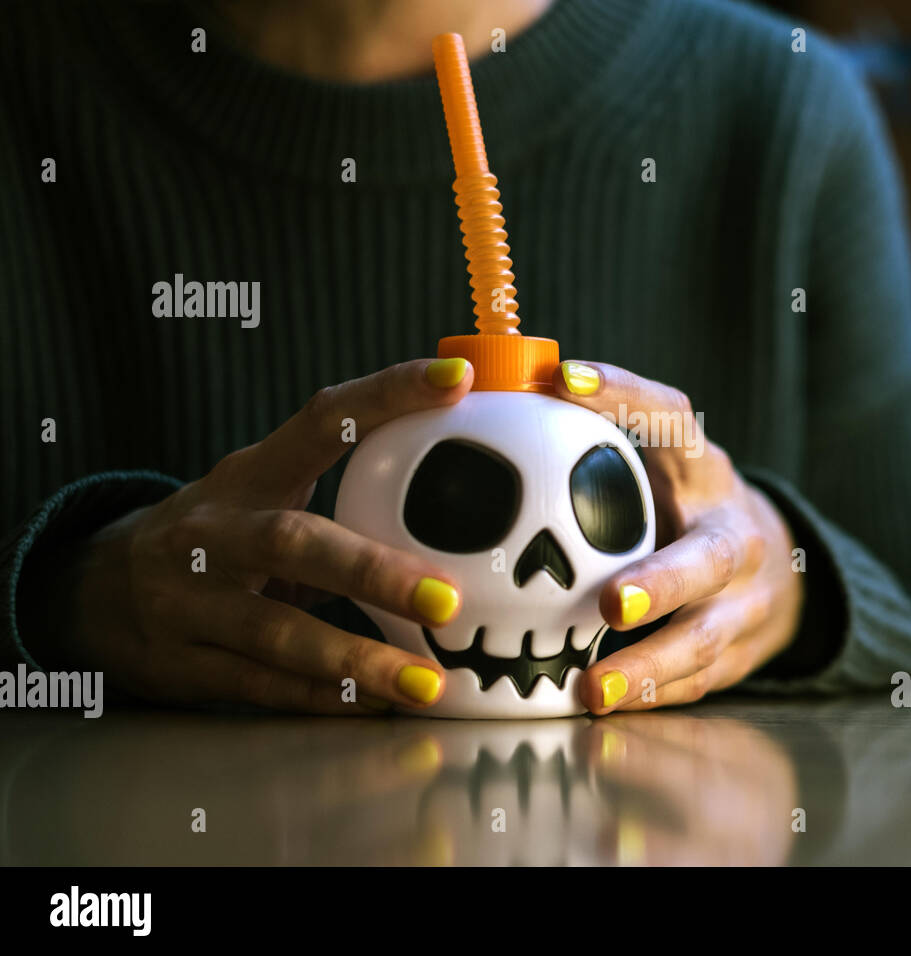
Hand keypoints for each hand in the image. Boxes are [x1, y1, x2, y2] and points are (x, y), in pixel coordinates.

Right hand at [42, 358, 475, 713]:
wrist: (92, 590)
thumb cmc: (217, 536)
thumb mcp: (261, 494)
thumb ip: (341, 492)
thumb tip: (462, 497)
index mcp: (249, 475)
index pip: (321, 421)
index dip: (386, 396)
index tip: (456, 380)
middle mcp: (214, 532)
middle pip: (292, 542)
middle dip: (372, 572)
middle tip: (446, 599)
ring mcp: (189, 600)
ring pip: (275, 632)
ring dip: (355, 660)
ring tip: (425, 683)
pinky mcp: (182, 663)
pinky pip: (261, 685)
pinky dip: (321, 698)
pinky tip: (376, 705)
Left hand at [553, 361, 803, 712]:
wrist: (774, 569)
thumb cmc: (680, 508)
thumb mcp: (657, 462)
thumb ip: (595, 435)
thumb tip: (495, 383)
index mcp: (703, 470)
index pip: (671, 419)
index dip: (624, 395)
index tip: (564, 380)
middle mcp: (733, 533)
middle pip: (709, 558)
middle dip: (661, 583)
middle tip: (611, 603)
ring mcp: (744, 601)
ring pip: (705, 637)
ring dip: (650, 664)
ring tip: (593, 686)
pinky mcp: (740, 654)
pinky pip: (696, 681)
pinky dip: (650, 695)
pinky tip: (602, 705)